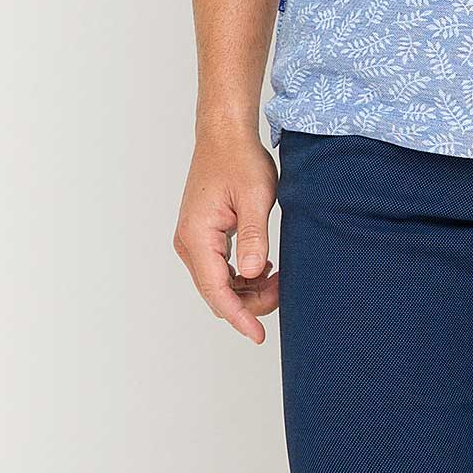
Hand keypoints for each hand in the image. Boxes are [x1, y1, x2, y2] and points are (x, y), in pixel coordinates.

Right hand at [174, 129, 279, 341]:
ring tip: (279, 278)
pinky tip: (265, 268)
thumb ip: (253, 238)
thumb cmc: (240, 161)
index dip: (239, 316)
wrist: (225, 137)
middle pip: (217, 292)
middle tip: (283, 292)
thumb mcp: (255, 199)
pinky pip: (220, 269)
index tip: (258, 335)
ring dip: (248, 289)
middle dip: (250, 302)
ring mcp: (194, 240)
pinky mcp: (203, 236)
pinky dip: (243, 276)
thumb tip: (252, 274)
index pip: (217, 290)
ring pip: (220, 283)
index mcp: (197, 236)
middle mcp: (189, 242)